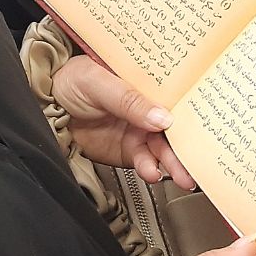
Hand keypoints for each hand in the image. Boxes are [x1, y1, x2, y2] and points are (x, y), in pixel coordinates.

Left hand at [51, 54, 194, 188]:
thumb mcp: (97, 82)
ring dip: (176, 162)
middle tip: (199, 158)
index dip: (194, 105)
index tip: (209, 121)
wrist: (45, 109)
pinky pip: (147, 161)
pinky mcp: (130, 151)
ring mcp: (140, 129)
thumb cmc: (68, 81)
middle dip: (190, 142)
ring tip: (181, 174)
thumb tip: (163, 117)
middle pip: (177, 125)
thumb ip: (128, 100)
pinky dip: (152, 169)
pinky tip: (153, 172)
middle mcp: (148, 106)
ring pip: (166, 148)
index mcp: (145, 81)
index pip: (176, 92)